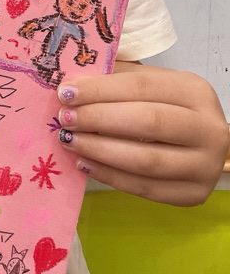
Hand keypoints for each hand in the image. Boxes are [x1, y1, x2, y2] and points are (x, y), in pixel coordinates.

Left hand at [55, 62, 229, 204]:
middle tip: (65, 118)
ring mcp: (204, 166)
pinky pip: (146, 189)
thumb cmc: (166, 105)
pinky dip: (111, 176)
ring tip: (70, 141)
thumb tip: (71, 87)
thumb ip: (115, 79)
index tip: (65, 93)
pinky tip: (86, 163)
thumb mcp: (149, 82)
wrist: (202, 140)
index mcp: (194, 91)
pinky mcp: (194, 194)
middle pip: (147, 122)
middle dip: (98, 119)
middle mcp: (208, 129)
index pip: (141, 86)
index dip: (100, 90)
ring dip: (100, 150)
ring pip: (146, 160)